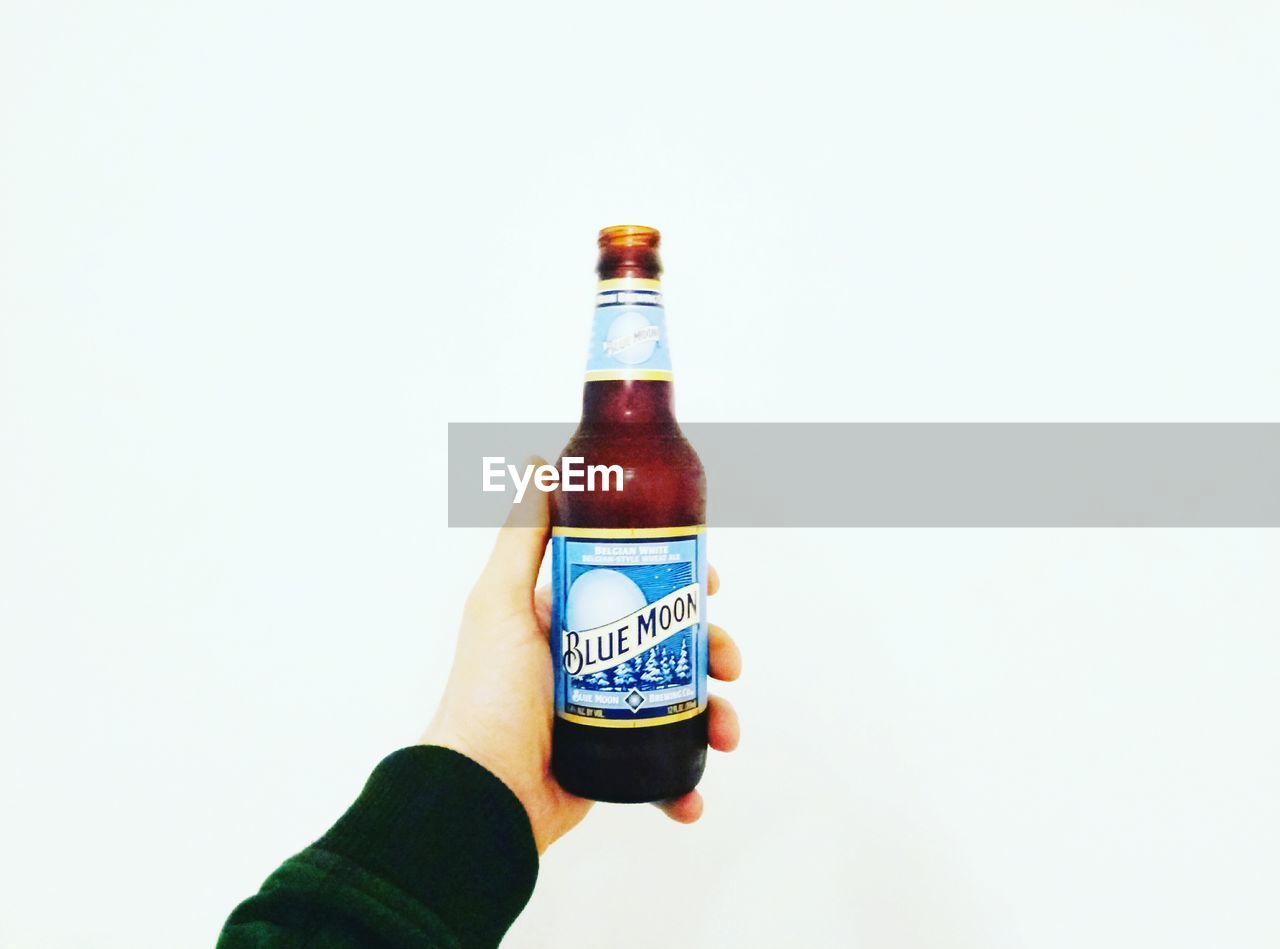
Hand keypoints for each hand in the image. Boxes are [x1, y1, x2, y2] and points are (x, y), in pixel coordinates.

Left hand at [421, 487, 741, 852]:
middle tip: (727, 661)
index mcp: (566, 622)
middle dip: (710, 650)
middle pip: (669, 644)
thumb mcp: (501, 603)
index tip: (710, 583)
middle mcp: (588, 664)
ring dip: (713, 714)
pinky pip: (663, 768)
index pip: (635, 587)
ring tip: (725, 730)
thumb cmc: (487, 693)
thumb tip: (539, 463)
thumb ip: (524, 536)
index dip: (677, 583)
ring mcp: (604, 715)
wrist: (480, 791)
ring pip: (678, 703)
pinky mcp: (612, 765)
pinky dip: (686, 780)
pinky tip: (693, 793)